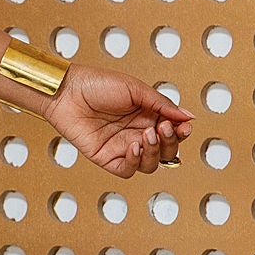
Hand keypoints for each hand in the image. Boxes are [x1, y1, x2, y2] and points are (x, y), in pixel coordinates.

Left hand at [46, 63, 193, 176]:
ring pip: (150, 163)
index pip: (172, 132)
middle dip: (169, 142)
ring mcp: (122, 146)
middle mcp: (136, 132)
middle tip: (163, 128)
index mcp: (146, 115)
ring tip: (147, 134)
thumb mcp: (135, 89)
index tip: (184, 126)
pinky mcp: (106, 157)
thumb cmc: (96, 84)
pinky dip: (135, 162)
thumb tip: (187, 116)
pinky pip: (127, 170)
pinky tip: (133, 146)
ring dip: (154, 152)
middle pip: (165, 150)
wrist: (67, 91)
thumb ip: (162, 104)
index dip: (180, 132)